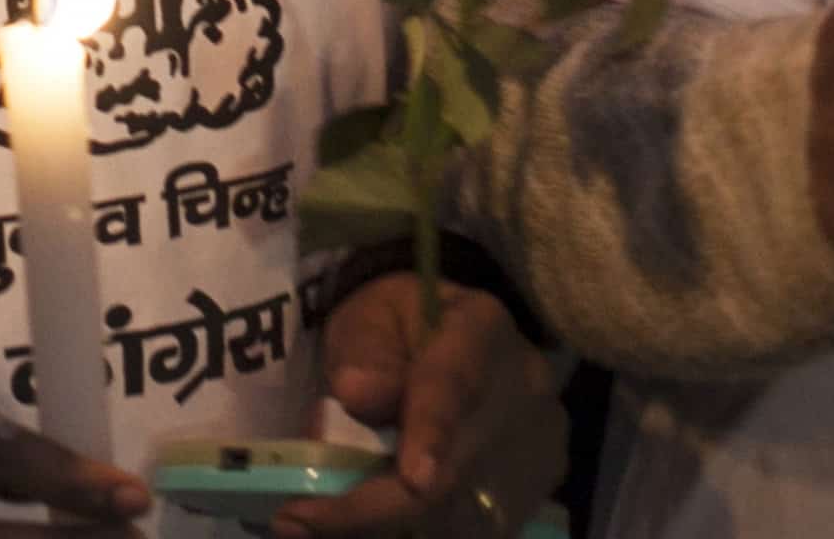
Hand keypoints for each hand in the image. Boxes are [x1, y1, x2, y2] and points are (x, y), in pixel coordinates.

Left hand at [287, 276, 563, 538]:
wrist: (457, 339)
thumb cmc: (400, 325)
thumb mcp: (368, 316)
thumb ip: (363, 350)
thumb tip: (359, 394)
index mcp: (481, 329)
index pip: (456, 384)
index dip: (434, 433)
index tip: (414, 477)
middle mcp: (525, 390)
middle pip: (459, 468)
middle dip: (374, 506)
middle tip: (296, 520)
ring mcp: (537, 445)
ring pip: (463, 510)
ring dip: (387, 525)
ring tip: (321, 522)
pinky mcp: (534, 488)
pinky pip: (471, 525)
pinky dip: (414, 529)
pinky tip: (368, 524)